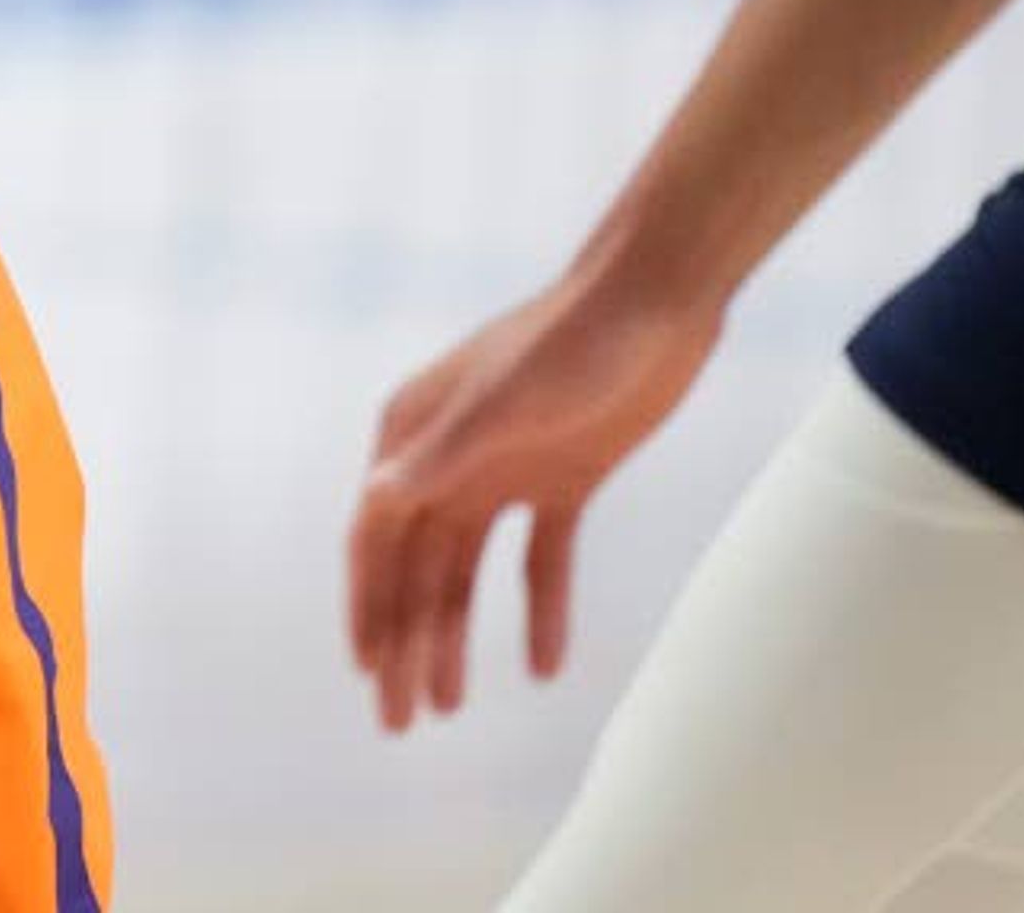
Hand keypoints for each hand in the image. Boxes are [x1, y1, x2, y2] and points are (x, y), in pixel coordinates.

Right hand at [347, 272, 724, 732]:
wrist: (657, 303)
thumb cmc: (573, 343)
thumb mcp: (506, 403)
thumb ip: (445, 454)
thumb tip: (376, 499)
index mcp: (415, 432)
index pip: (375, 534)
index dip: (366, 604)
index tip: (368, 673)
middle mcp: (448, 455)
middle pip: (414, 565)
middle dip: (403, 640)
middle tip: (402, 721)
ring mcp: (504, 469)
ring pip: (466, 571)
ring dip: (454, 634)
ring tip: (452, 707)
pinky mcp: (561, 479)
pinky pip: (539, 560)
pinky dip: (538, 609)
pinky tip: (542, 666)